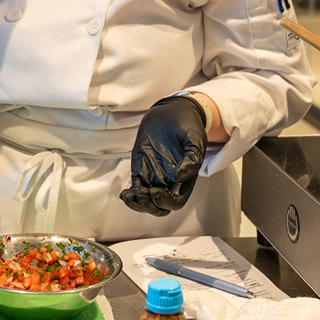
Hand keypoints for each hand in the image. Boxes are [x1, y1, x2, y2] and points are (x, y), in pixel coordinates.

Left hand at [119, 95, 207, 216]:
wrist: (172, 112)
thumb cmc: (187, 126)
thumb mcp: (195, 139)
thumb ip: (192, 159)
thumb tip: (179, 177)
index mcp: (185, 179)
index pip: (176, 202)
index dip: (167, 202)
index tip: (157, 192)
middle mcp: (169, 182)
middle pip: (160, 206)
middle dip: (150, 206)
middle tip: (144, 193)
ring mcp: (154, 177)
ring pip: (145, 201)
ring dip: (138, 204)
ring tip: (130, 195)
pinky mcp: (141, 170)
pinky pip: (135, 189)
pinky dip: (129, 195)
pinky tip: (125, 194)